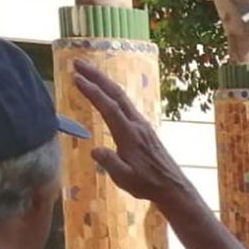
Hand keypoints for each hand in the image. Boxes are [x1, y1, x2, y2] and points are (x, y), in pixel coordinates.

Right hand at [70, 60, 198, 208]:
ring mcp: (142, 124)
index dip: (92, 91)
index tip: (75, 77)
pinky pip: (126, 104)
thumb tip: (94, 150)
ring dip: (104, 81)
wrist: (172, 186)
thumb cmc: (147, 184)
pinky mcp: (144, 128)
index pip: (109, 107)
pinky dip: (112, 93)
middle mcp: (137, 124)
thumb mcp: (125, 178)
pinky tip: (106, 91)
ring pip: (122, 97)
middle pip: (116, 94)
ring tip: (87, 71)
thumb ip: (110, 164)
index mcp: (130, 135)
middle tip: (77, 62)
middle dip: (96, 76)